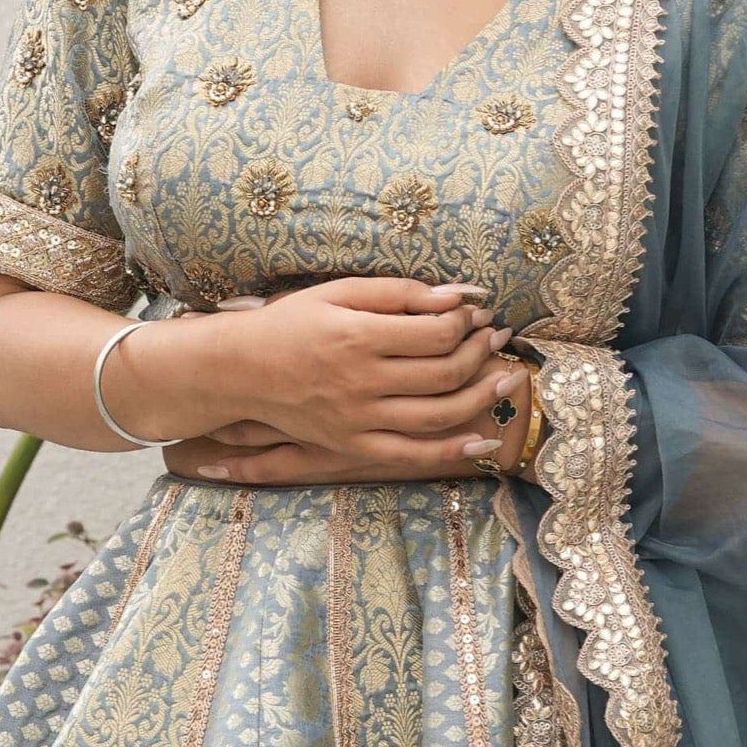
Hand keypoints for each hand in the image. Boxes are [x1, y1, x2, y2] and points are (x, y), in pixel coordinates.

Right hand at [159, 277, 521, 483]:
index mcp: (359, 337)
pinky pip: (411, 454)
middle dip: (481, 352)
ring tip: (505, 378)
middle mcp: (361, 382)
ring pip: (437, 414)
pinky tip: (484, 440)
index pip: (437, 333)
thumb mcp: (338, 293)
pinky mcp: (351, 446)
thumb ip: (398, 293)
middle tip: (497, 337)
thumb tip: (457, 295)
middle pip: (444, 372)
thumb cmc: (292, 323)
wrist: (240, 370)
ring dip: (481, 396)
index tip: (478, 311)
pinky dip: (451, 451)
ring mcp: (357, 420)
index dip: (467, 321)